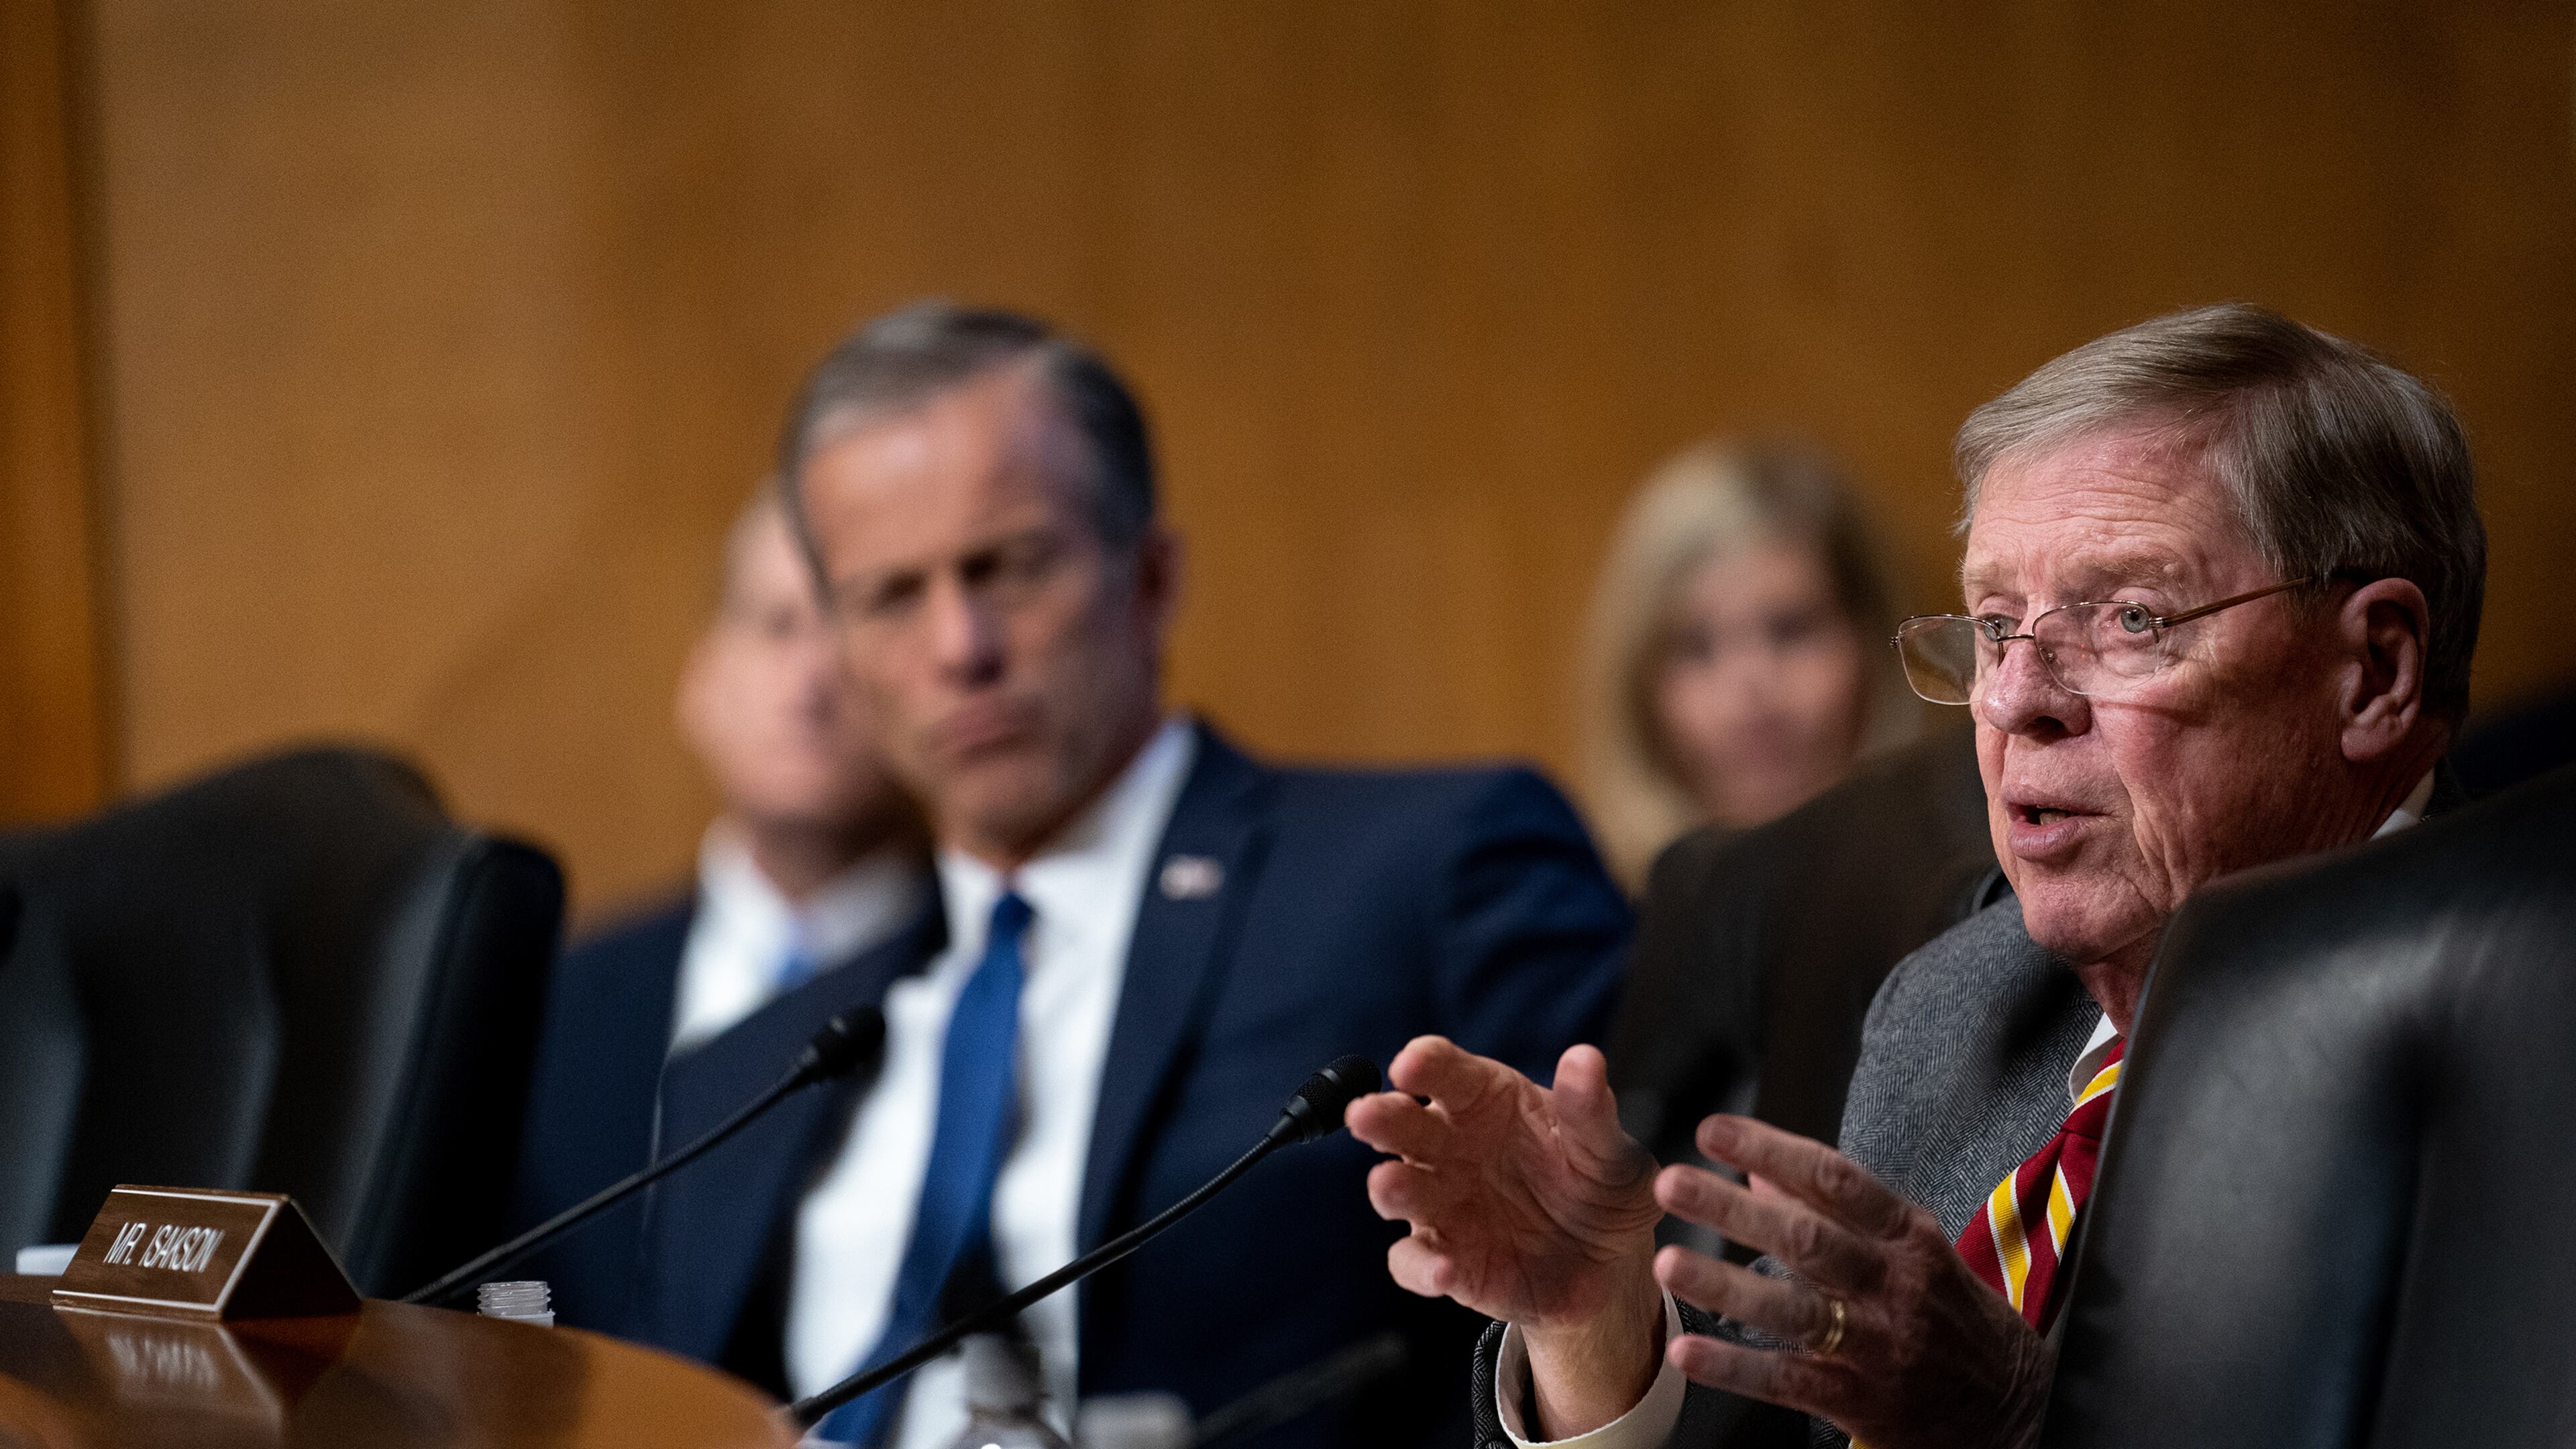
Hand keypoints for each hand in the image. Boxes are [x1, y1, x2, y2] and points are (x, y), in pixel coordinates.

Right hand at [1347, 1037, 1666, 1434]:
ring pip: (1395, 1188)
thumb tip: (1585, 1059)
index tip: (1410, 1065)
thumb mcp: (1610, 1151)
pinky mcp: (1445, 1261)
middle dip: (1380, 1116)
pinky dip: (1422, 1267)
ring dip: (1389, 1186)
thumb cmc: (1602, 1190)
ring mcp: (1441, 1205)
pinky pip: (1415, 1262)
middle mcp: (1450, 1148)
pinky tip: (1444, 1270)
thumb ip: (1590, 1110)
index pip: (1444, 1070)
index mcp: (1484, 1102)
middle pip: (1401, 1123)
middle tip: (1365, 1115)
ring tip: (1390, 1186)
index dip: (1423, 1063)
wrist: (1610, 1270)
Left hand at [1651, 1115, 2052, 1448]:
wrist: (2010, 1404)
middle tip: (1672, 1182)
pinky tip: (1687, 1351)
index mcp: (1907, 1236)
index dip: (1771, 1149)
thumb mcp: (1909, 1246)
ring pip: (1794, 1311)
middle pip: (1807, 1240)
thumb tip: (1758, 1167)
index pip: (1835, 1180)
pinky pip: (1788, 1381)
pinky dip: (1735, 1368)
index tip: (1711, 1131)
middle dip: (1734, 1210)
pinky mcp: (1859, 1399)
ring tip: (1667, 1262)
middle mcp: (1894, 1285)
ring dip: (1724, 1286)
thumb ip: (1834, 1206)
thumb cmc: (1945, 1310)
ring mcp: (1877, 1345)